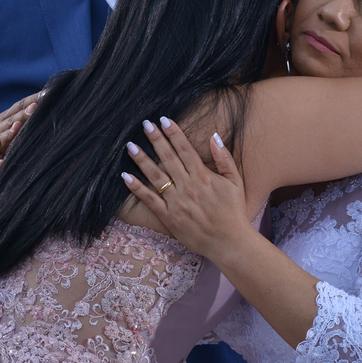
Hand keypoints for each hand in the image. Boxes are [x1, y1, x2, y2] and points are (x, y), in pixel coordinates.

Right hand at [0, 92, 41, 196]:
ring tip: (18, 128)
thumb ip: (19, 119)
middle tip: (37, 106)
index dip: (32, 100)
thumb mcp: (2, 128)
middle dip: (24, 114)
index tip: (48, 93)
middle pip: (11, 121)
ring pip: (0, 140)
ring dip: (9, 134)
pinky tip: (0, 165)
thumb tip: (44, 108)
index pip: (18, 108)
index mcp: (2, 122)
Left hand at [122, 117, 251, 259]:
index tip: (164, 120)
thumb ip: (224, 158)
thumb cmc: (233, 211)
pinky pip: (150, 200)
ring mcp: (177, 202)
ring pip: (156, 176)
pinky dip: (137, 188)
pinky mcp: (169, 218)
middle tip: (145, 124)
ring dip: (142, 160)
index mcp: (203, 177)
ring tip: (130, 146)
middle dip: (155, 140)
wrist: (229, 242)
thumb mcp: (235, 182)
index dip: (174, 133)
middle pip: (168, 158)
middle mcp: (188, 187)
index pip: (185, 149)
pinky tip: (126, 176)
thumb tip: (214, 136)